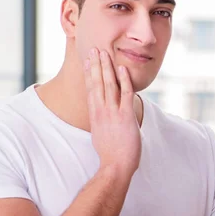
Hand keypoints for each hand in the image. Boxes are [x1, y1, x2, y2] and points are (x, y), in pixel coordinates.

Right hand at [84, 48, 140, 179]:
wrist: (115, 166)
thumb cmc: (111, 155)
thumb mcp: (101, 135)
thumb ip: (102, 123)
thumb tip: (104, 119)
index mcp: (95, 115)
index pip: (91, 89)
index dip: (90, 73)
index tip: (89, 61)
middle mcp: (101, 111)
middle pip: (97, 83)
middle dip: (96, 64)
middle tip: (95, 49)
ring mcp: (112, 113)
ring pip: (108, 85)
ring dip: (106, 67)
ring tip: (104, 53)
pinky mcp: (125, 116)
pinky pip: (125, 94)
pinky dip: (124, 80)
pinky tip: (122, 69)